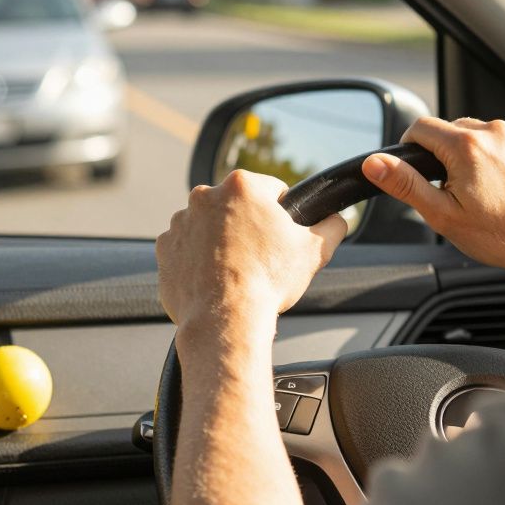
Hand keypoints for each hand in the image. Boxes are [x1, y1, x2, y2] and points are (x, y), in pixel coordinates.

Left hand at [156, 170, 347, 335]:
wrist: (226, 319)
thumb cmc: (268, 281)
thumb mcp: (314, 250)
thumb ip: (332, 226)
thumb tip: (338, 219)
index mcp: (242, 185)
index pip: (271, 190)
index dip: (282, 213)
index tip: (280, 235)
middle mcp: (204, 196)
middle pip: (237, 206)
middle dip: (248, 226)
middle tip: (260, 256)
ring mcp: (180, 222)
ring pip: (209, 226)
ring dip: (221, 241)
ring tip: (236, 271)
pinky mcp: (166, 248)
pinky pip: (187, 249)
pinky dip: (198, 260)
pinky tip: (214, 279)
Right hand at [362, 117, 504, 274]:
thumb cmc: (498, 235)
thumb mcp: (441, 214)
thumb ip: (405, 184)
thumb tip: (374, 163)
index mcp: (466, 146)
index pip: (421, 128)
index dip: (411, 147)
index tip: (418, 169)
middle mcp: (496, 131)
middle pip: (453, 129)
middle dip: (447, 155)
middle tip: (456, 191)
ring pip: (483, 134)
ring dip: (477, 154)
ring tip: (487, 190)